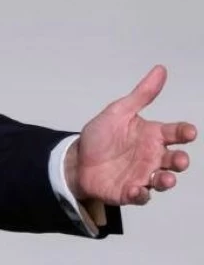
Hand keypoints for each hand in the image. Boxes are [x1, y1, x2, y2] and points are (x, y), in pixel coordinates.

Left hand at [67, 65, 194, 205]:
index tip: (188, 132)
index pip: (176, 133)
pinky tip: (135, 190)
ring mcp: (143, 175)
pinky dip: (140, 194)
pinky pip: (139, 196)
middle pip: (175, 160)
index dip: (184, 132)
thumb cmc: (101, 136)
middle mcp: (153, 157)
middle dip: (180, 161)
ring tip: (165, 179)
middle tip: (178, 160)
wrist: (76, 159)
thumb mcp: (118, 112)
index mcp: (153, 136)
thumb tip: (160, 69)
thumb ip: (141, 95)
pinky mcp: (129, 191)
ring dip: (166, 181)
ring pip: (162, 180)